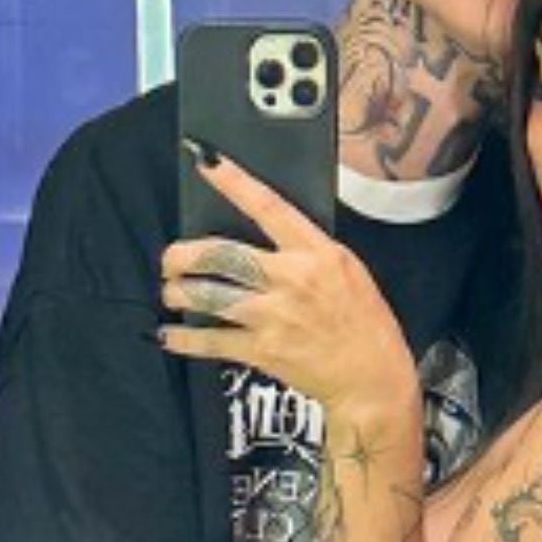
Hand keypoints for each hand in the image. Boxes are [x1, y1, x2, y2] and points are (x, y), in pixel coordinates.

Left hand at [160, 155, 419, 416]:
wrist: (371, 378)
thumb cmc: (365, 323)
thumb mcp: (348, 270)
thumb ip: (308, 250)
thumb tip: (267, 231)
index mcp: (317, 253)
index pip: (268, 206)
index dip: (233, 182)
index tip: (206, 163)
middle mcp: (291, 279)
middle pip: (222, 254)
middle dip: (184, 255)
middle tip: (171, 258)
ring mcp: (273, 316)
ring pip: (208, 295)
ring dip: (180, 293)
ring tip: (172, 291)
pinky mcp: (263, 350)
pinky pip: (211, 341)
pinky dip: (184, 339)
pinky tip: (169, 335)